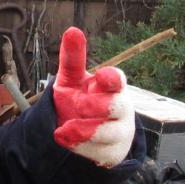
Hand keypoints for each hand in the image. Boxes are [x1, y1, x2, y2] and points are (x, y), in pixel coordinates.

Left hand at [52, 27, 133, 167]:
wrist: (81, 132)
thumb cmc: (81, 99)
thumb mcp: (72, 80)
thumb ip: (73, 58)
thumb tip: (72, 30)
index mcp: (111, 86)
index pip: (117, 80)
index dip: (111, 79)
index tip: (100, 77)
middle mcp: (120, 107)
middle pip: (118, 106)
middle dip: (99, 106)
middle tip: (80, 106)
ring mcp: (119, 131)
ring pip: (111, 133)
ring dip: (87, 131)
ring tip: (64, 130)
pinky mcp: (113, 152)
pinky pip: (102, 152)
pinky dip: (82, 147)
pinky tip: (65, 140)